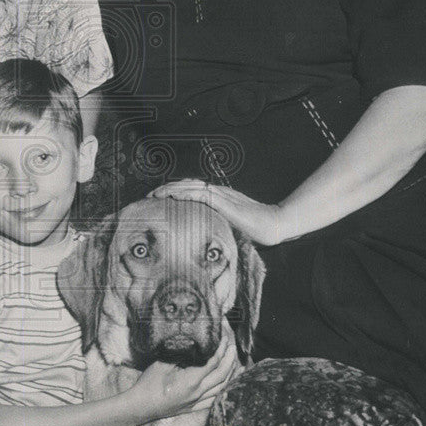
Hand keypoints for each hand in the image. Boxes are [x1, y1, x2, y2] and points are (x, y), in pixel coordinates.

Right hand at [128, 344, 239, 422]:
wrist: (140, 406)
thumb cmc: (149, 383)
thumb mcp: (163, 362)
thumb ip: (180, 353)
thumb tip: (193, 341)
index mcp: (191, 380)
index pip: (213, 362)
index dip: (221, 348)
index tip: (224, 336)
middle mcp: (198, 392)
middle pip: (222, 374)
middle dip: (230, 358)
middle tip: (233, 345)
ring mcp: (197, 402)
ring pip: (221, 388)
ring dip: (230, 374)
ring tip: (236, 362)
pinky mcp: (194, 407)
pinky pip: (214, 399)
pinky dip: (223, 390)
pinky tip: (227, 384)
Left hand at [151, 180, 285, 245]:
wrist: (274, 224)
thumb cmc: (256, 230)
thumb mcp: (231, 227)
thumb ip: (218, 226)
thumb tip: (204, 241)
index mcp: (219, 197)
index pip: (192, 189)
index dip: (175, 190)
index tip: (159, 198)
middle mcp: (218, 192)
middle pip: (188, 184)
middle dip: (167, 188)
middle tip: (151, 195)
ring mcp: (221, 195)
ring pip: (191, 186)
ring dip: (171, 189)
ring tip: (156, 194)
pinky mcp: (224, 202)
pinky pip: (201, 194)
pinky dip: (185, 193)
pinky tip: (173, 196)